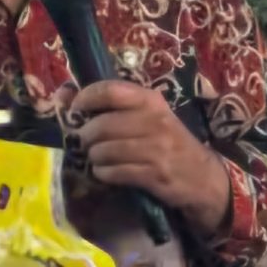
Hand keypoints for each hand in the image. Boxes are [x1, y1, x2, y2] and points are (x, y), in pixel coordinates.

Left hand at [72, 80, 230, 233]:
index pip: (110, 90)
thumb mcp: (148, 116)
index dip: (85, 99)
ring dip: (94, 157)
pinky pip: (113, 172)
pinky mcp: (154, 174)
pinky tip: (107, 172)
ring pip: (104, 151)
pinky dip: (103, 173)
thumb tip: (63, 92)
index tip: (76, 110)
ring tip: (98, 158)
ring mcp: (155, 149)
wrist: (203, 176)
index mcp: (150, 101)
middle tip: (87, 142)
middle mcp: (154, 121)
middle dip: (86, 136)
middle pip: (101, 125)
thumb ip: (111, 104)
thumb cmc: (168, 141)